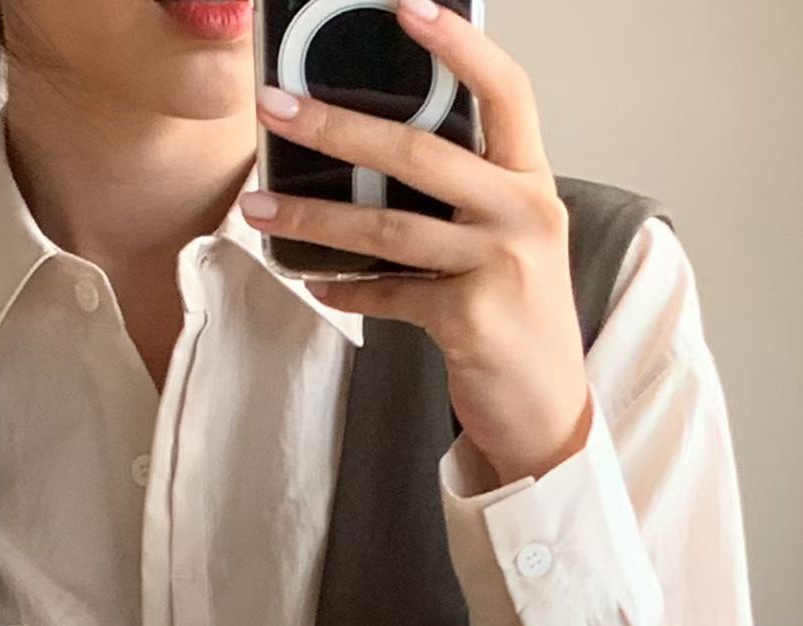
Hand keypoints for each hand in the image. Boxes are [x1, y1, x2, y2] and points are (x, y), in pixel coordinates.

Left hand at [242, 0, 589, 486]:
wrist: (546, 408)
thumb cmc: (519, 317)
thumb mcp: (511, 240)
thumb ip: (467, 195)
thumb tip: (376, 155)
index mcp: (532, 182)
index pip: (506, 91)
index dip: (459, 45)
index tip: (407, 7)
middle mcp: (523, 214)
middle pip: (421, 153)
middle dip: (339, 127)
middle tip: (277, 108)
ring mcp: (498, 266)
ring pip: (389, 227)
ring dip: (313, 218)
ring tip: (256, 208)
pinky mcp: (469, 318)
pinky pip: (389, 293)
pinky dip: (346, 290)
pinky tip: (313, 284)